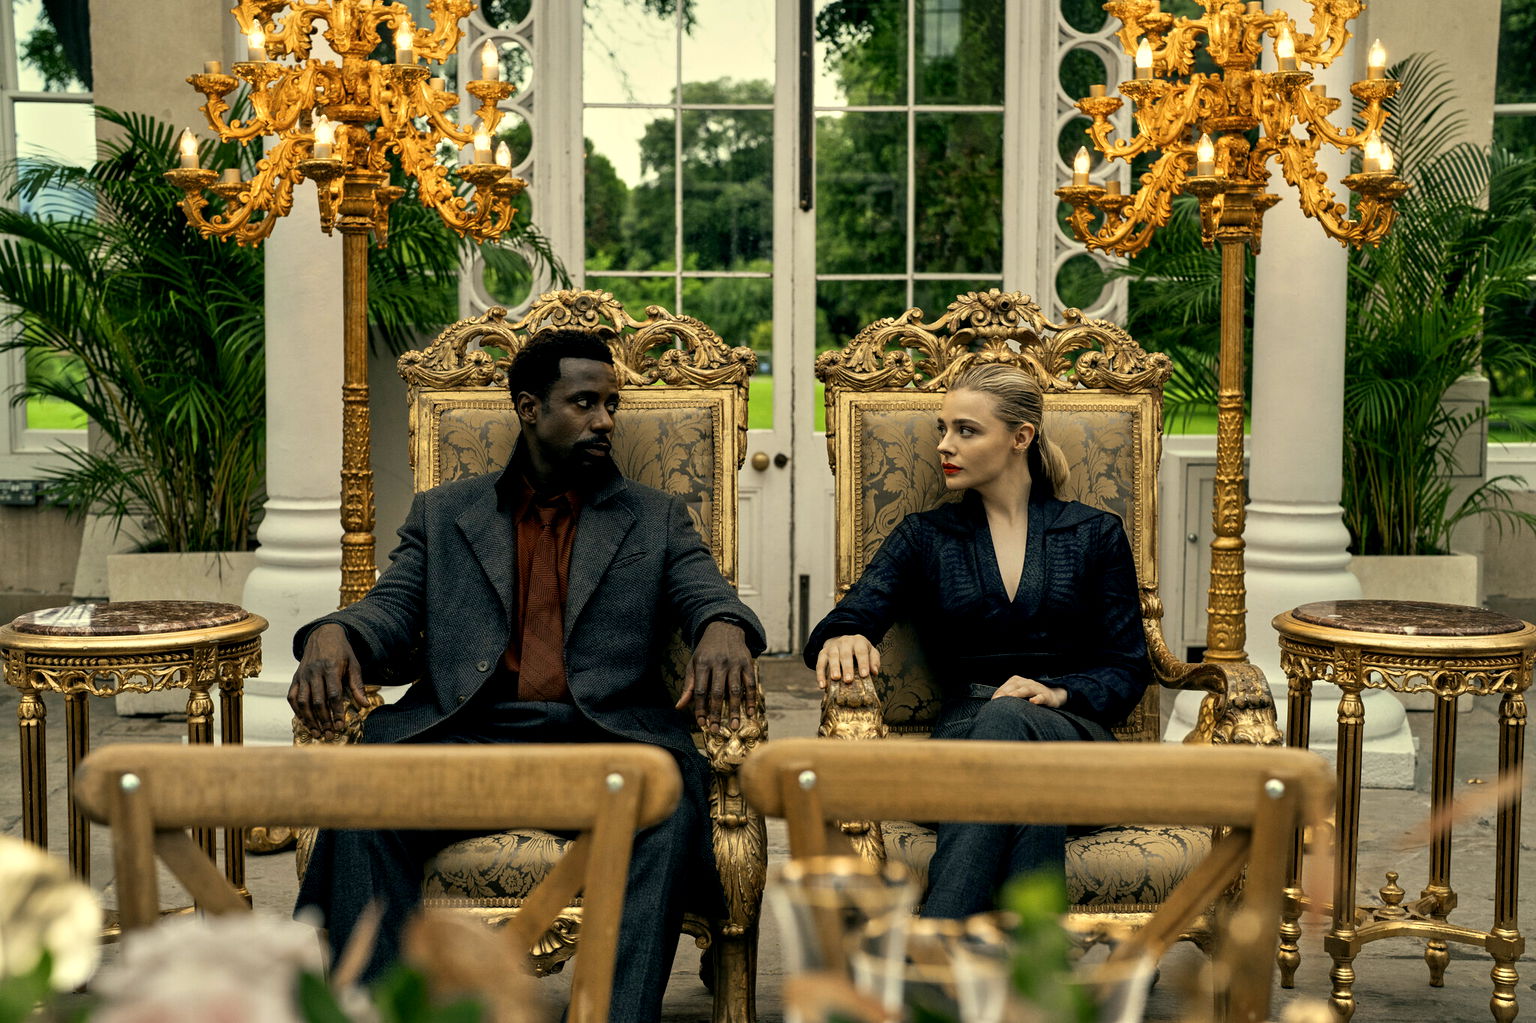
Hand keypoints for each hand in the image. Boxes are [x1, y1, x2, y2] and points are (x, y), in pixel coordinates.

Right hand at [288, 623, 367, 739]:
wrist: (323, 635)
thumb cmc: (341, 652)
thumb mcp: (354, 665)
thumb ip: (358, 686)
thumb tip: (365, 705)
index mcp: (331, 668)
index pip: (333, 694)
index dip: (336, 712)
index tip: (340, 726)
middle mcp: (314, 672)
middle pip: (317, 701)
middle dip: (324, 720)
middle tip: (330, 735)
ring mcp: (303, 675)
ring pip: (303, 701)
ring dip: (310, 720)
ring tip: (318, 733)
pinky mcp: (295, 678)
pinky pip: (293, 697)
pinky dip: (297, 711)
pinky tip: (305, 721)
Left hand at [677, 621, 754, 731]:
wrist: (724, 627)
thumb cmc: (706, 650)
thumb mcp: (693, 663)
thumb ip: (689, 685)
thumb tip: (679, 707)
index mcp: (702, 663)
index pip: (701, 690)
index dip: (700, 708)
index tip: (701, 723)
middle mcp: (719, 663)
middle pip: (718, 692)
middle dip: (716, 713)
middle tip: (716, 730)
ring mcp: (735, 663)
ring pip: (735, 690)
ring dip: (735, 709)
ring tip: (735, 726)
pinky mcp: (747, 663)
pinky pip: (750, 683)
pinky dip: (751, 699)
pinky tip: (749, 712)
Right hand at [816, 634, 880, 689]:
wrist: (843, 642)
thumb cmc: (859, 651)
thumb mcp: (870, 652)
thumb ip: (874, 661)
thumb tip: (874, 672)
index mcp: (858, 641)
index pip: (861, 651)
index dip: (863, 663)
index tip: (864, 675)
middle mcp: (844, 642)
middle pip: (845, 654)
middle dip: (847, 667)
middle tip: (848, 680)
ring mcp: (832, 647)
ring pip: (832, 656)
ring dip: (834, 668)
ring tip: (835, 679)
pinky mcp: (823, 653)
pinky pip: (820, 663)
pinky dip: (820, 674)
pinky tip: (822, 685)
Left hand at [993, 675, 1067, 707]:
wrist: (1054, 695)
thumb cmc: (1031, 696)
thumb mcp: (1019, 695)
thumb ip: (1008, 698)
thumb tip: (993, 705)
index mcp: (1018, 682)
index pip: (1006, 686)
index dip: (999, 693)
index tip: (992, 701)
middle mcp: (1027, 683)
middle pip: (1015, 686)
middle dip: (1005, 692)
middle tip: (997, 699)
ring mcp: (1037, 689)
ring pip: (1027, 689)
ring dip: (1018, 693)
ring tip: (1011, 697)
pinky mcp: (1047, 696)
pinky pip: (1042, 697)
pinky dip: (1038, 698)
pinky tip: (1033, 701)